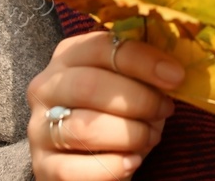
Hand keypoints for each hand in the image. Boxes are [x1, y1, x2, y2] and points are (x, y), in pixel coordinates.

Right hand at [27, 30, 181, 179]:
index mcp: (69, 55)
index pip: (101, 47)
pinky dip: (112, 166)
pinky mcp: (42, 166)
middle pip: (89, 85)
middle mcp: (46, 87)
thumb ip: (144, 71)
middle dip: (138, 100)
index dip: (142, 60)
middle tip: (165, 110)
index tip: (176, 76)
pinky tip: (132, 162)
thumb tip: (173, 71)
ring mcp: (38, 128)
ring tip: (151, 137)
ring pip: (84, 128)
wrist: (93, 155)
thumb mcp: (129, 83)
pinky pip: (74, 169)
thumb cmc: (118, 110)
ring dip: (129, 134)